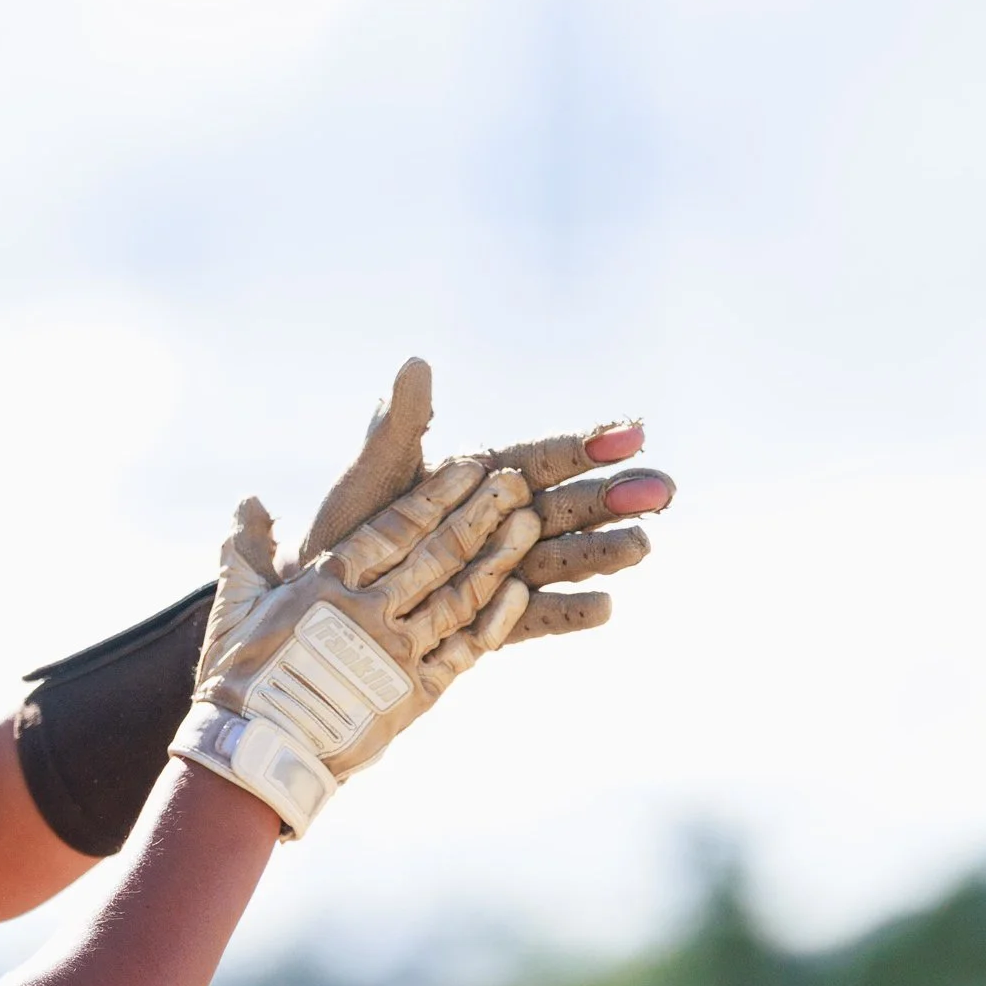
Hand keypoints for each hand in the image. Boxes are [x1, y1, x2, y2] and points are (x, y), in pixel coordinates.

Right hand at [172, 459, 536, 837]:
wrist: (255, 754)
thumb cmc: (237, 681)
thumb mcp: (233, 608)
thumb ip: (245, 550)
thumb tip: (249, 503)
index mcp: (328, 585)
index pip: (394, 528)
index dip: (435, 494)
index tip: (468, 466)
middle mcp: (370, 612)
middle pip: (438, 552)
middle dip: (480, 512)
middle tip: (514, 480)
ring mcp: (397, 654)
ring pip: (461, 595)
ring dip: (498, 555)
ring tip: (527, 521)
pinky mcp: (415, 695)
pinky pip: (465, 650)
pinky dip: (495, 619)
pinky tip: (518, 590)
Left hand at [299, 358, 673, 642]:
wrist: (323, 600)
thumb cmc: (347, 529)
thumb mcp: (372, 475)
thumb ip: (400, 427)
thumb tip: (415, 363)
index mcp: (480, 479)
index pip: (541, 458)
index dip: (584, 446)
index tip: (631, 433)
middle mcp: (499, 524)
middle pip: (567, 509)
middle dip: (613, 499)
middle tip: (662, 490)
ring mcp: (499, 572)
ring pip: (561, 560)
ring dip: (601, 553)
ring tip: (642, 546)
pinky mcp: (490, 621)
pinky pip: (532, 618)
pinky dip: (566, 614)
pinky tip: (604, 608)